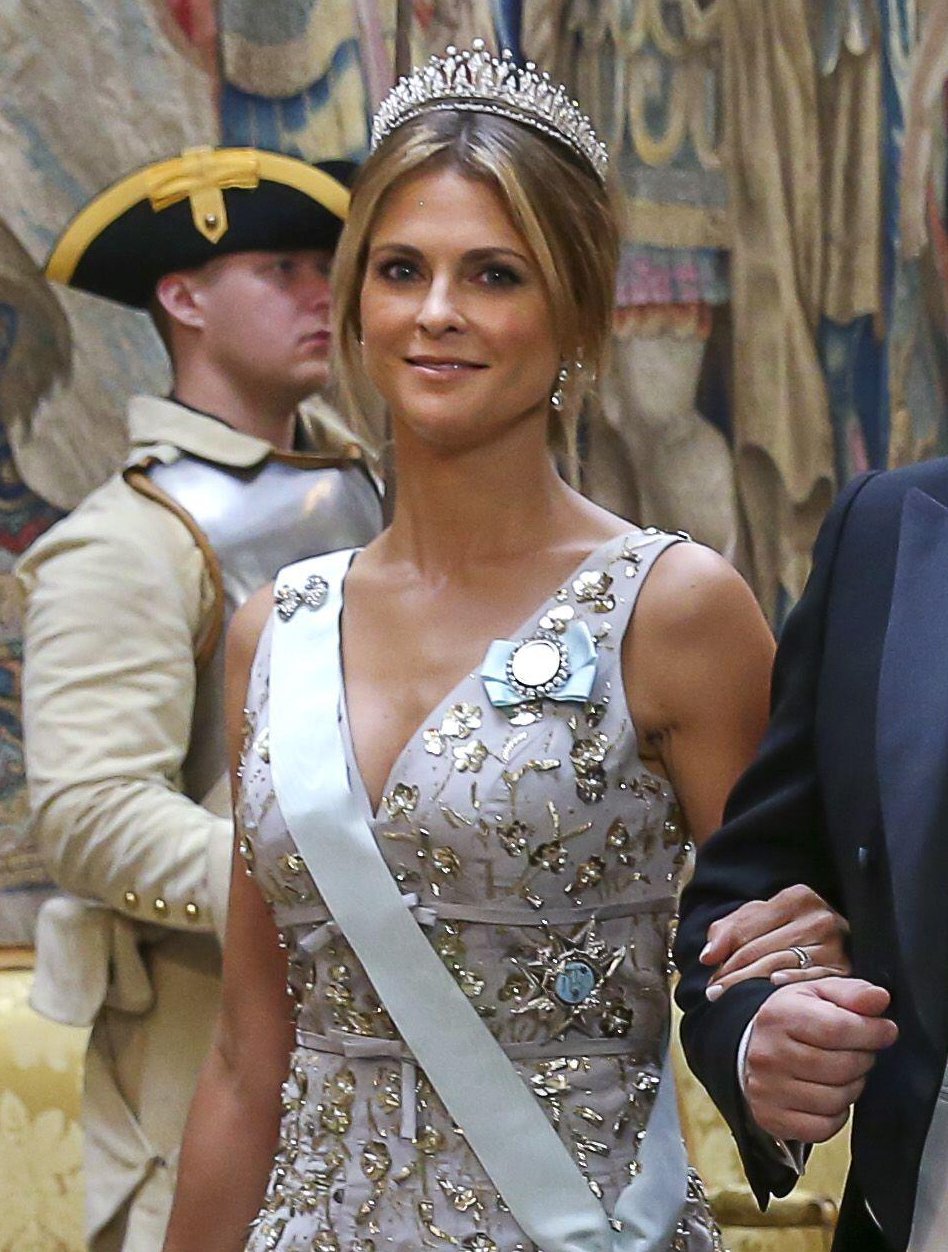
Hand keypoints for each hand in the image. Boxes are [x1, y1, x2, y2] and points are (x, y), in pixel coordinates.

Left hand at [701, 885, 850, 999]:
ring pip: (782, 966)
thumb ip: (728, 930)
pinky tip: (772, 992)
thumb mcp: (758, 917)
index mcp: (798, 898)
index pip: (750, 930)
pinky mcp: (847, 970)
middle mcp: (821, 918)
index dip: (726, 955)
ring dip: (753, 985)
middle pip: (764, 952)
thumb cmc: (788, 927)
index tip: (709, 976)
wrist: (830, 938)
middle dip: (735, 975)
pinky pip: (811, 981)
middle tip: (714, 993)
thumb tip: (709, 956)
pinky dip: (790, 985)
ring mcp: (837, 944)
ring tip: (733, 1000)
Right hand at [744, 977, 897, 1141]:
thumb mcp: (820, 994)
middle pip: (842, 1067)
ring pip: (836, 1100)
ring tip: (842, 1072)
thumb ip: (854, 993)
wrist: (755, 1049)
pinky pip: (824, 1128)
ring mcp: (767, 1089)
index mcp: (780, 1016)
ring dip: (851, 1087)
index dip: (872, 1032)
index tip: (885, 1030)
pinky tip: (828, 1095)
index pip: (838, 1028)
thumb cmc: (793, 1020)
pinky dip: (835, 1115)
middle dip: (862, 1060)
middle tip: (858, 1051)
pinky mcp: (771, 1118)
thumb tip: (880, 998)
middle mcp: (768, 1053)